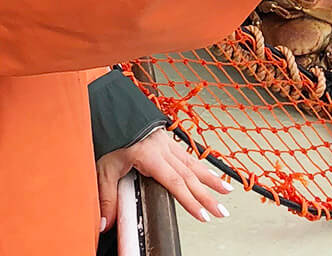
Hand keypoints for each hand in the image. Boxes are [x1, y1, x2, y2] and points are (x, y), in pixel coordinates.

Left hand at [95, 129, 232, 231]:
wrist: (111, 108)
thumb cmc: (109, 134)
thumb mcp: (104, 167)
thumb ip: (107, 197)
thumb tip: (106, 222)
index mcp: (150, 155)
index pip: (174, 182)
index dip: (190, 201)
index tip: (204, 215)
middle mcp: (162, 148)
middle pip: (189, 176)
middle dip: (207, 196)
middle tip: (222, 212)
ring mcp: (166, 143)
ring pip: (193, 163)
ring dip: (211, 179)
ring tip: (227, 190)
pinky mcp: (166, 139)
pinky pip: (188, 155)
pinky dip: (201, 166)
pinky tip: (210, 173)